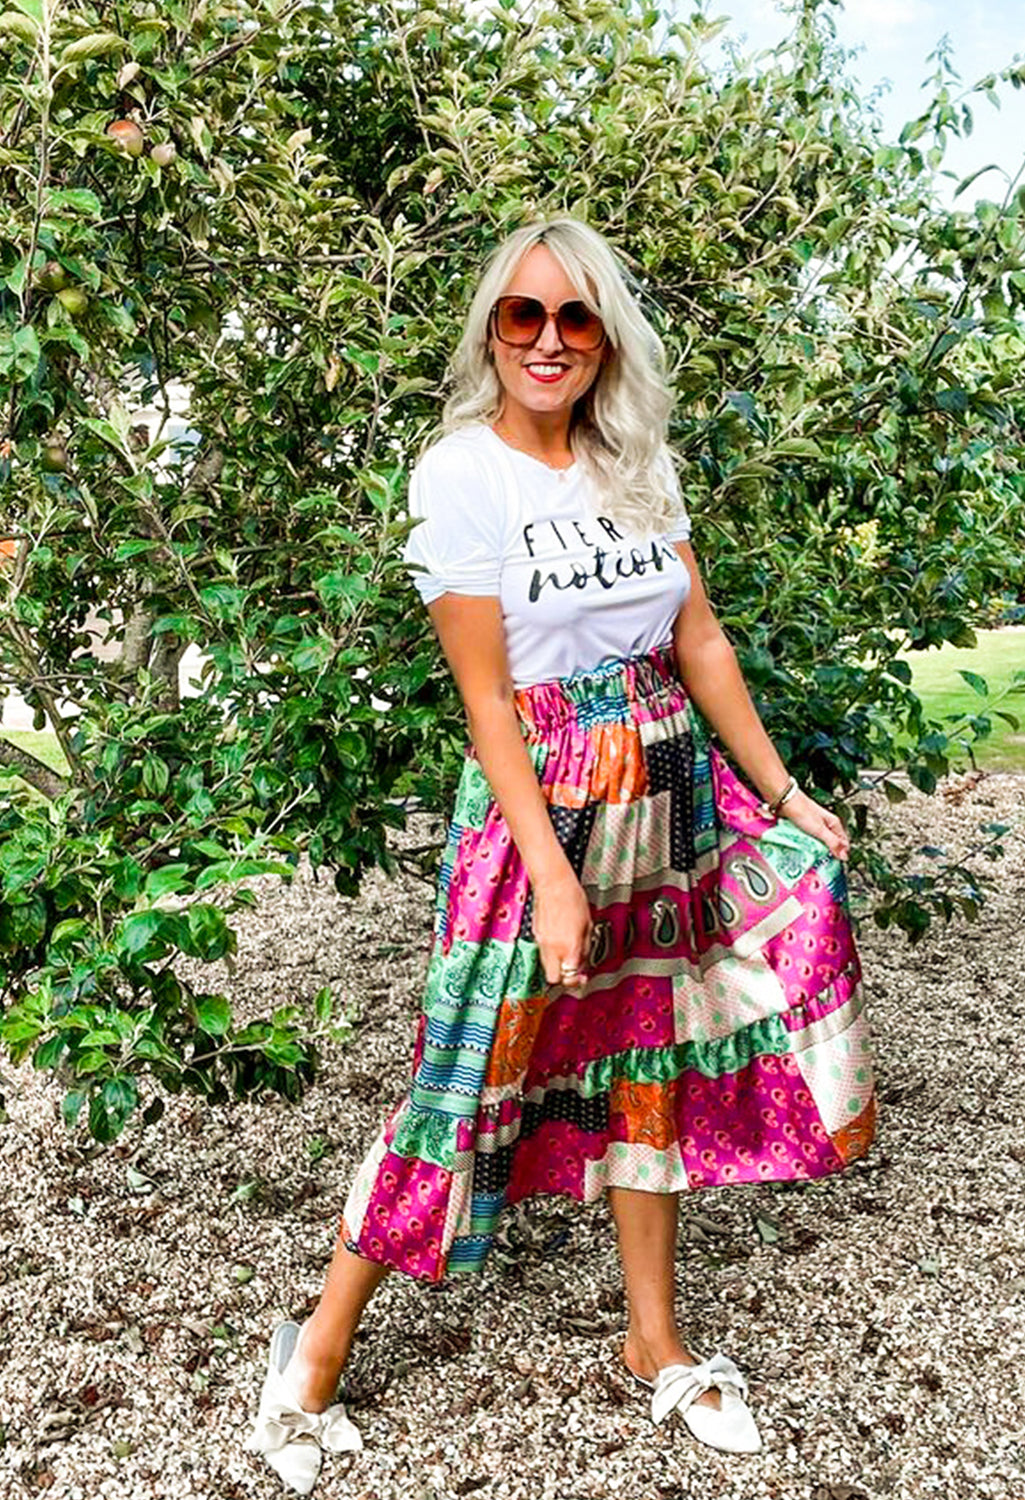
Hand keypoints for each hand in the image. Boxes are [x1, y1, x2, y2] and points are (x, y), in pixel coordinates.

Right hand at [532, 868, 591, 987]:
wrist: (553, 883)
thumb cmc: (573, 899)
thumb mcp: (588, 926)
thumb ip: (584, 949)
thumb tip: (583, 963)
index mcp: (568, 946)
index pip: (570, 977)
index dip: (577, 981)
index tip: (582, 979)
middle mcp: (552, 948)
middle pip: (554, 978)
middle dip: (564, 977)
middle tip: (574, 970)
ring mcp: (541, 942)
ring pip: (547, 966)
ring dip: (558, 964)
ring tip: (568, 952)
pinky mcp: (535, 935)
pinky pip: (543, 952)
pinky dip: (551, 952)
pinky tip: (559, 940)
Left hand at [777, 789, 849, 860]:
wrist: (784, 801)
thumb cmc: (801, 810)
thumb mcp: (820, 830)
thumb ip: (833, 843)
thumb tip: (844, 856)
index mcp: (833, 823)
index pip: (843, 842)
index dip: (840, 854)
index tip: (835, 864)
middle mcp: (825, 824)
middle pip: (830, 844)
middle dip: (827, 854)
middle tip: (822, 863)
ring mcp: (814, 826)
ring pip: (818, 843)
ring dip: (815, 850)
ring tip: (811, 857)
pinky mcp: (803, 828)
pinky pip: (807, 840)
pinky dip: (806, 846)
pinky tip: (802, 850)